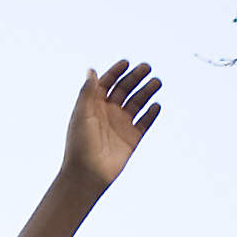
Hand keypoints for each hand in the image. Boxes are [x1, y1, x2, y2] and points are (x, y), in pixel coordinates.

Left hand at [61, 60, 164, 190]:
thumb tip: (92, 69)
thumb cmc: (80, 144)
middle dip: (135, 77)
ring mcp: (121, 124)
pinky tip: (156, 105)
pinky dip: (151, 113)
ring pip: (137, 103)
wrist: (87, 174)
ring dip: (147, 91)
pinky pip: (145, 122)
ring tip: (156, 82)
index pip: (107, 82)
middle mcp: (108, 112)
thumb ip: (88, 91)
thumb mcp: (82, 114)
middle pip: (125, 89)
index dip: (116, 71)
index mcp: (94, 104)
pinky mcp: (132, 138)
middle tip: (146, 67)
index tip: (127, 62)